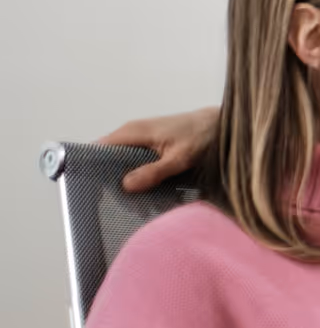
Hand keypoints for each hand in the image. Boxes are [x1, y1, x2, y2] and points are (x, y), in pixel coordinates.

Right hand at [100, 107, 219, 191]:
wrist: (220, 123)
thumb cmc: (202, 135)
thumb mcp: (179, 158)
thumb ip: (153, 172)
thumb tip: (126, 185)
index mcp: (132, 132)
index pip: (97, 149)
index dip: (92, 168)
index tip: (94, 190)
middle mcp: (132, 133)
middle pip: (108, 158)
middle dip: (111, 180)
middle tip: (118, 204)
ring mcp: (142, 138)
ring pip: (123, 162)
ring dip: (127, 180)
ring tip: (134, 203)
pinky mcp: (152, 144)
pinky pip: (137, 161)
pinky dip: (139, 175)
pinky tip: (147, 192)